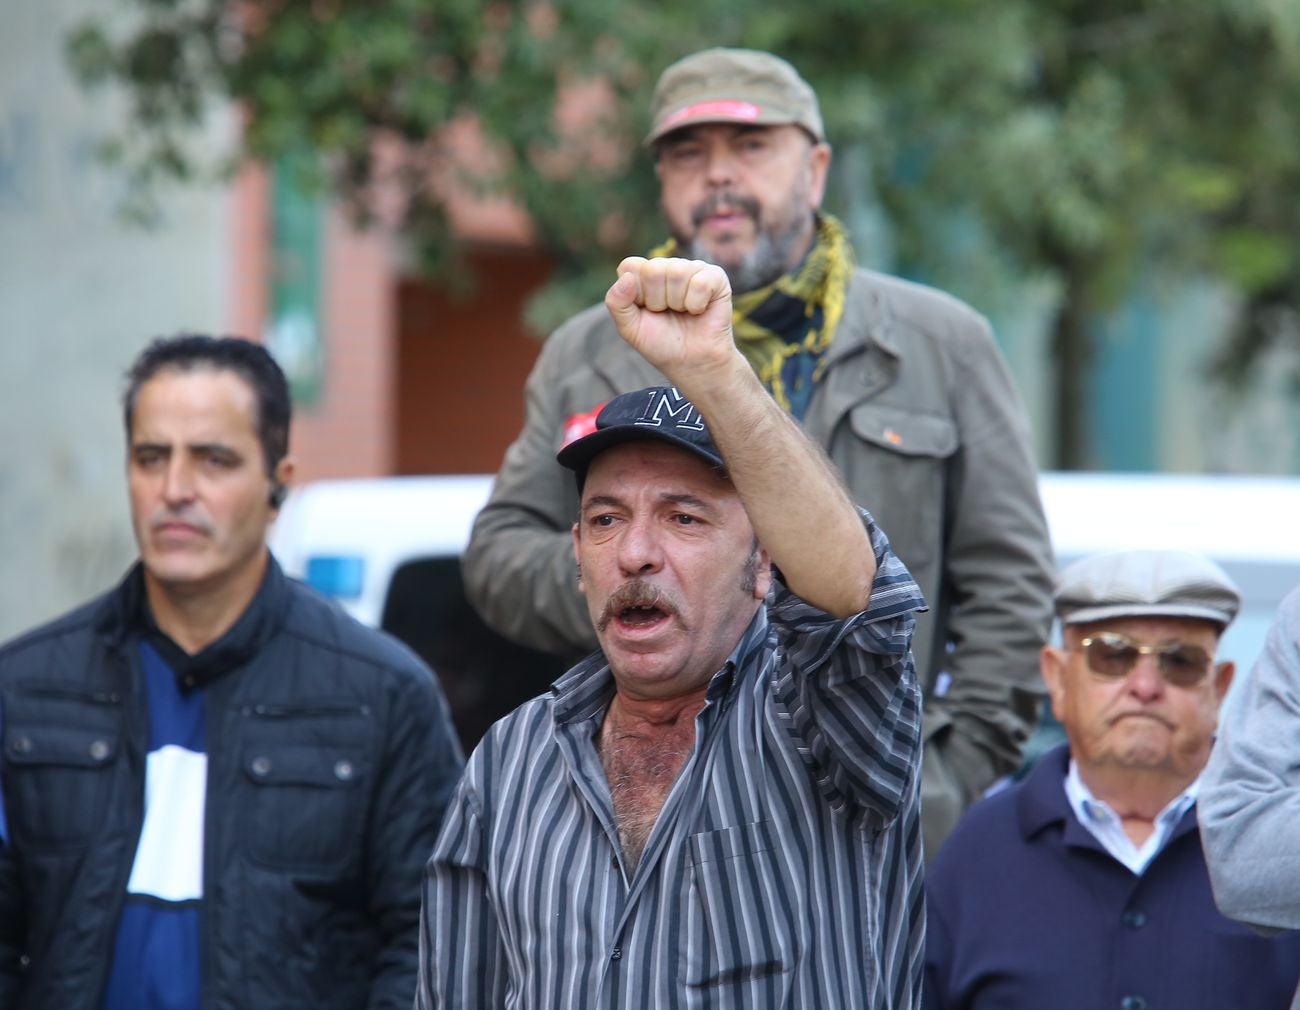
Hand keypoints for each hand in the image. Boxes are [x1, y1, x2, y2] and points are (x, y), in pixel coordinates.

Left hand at [603, 257, 738, 385]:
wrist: (692, 363)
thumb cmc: (661, 344)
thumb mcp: (629, 328)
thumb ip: (616, 302)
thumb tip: (627, 277)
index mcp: (643, 274)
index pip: (630, 266)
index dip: (636, 293)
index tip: (646, 311)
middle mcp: (667, 266)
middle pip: (653, 268)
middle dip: (657, 300)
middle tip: (667, 314)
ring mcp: (692, 269)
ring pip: (676, 272)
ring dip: (678, 303)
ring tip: (683, 313)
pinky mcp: (715, 277)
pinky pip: (700, 282)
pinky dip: (696, 304)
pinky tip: (699, 311)